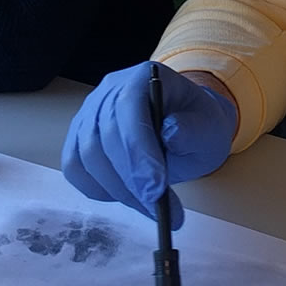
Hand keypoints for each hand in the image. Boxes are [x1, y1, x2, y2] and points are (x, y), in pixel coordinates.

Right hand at [61, 61, 237, 228]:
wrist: (185, 127)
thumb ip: (194, 129)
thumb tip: (171, 133)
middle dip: (130, 179)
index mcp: (144, 78)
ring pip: (86, 155)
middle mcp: (110, 90)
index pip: (129, 109)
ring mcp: (90, 113)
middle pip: (104, 136)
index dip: (138, 151)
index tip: (155, 188)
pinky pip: (75, 167)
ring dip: (117, 189)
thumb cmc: (196, 125)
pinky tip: (124, 197)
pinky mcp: (79, 138)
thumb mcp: (210, 126)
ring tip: (148, 207)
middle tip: (156, 207)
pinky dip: (96, 189)